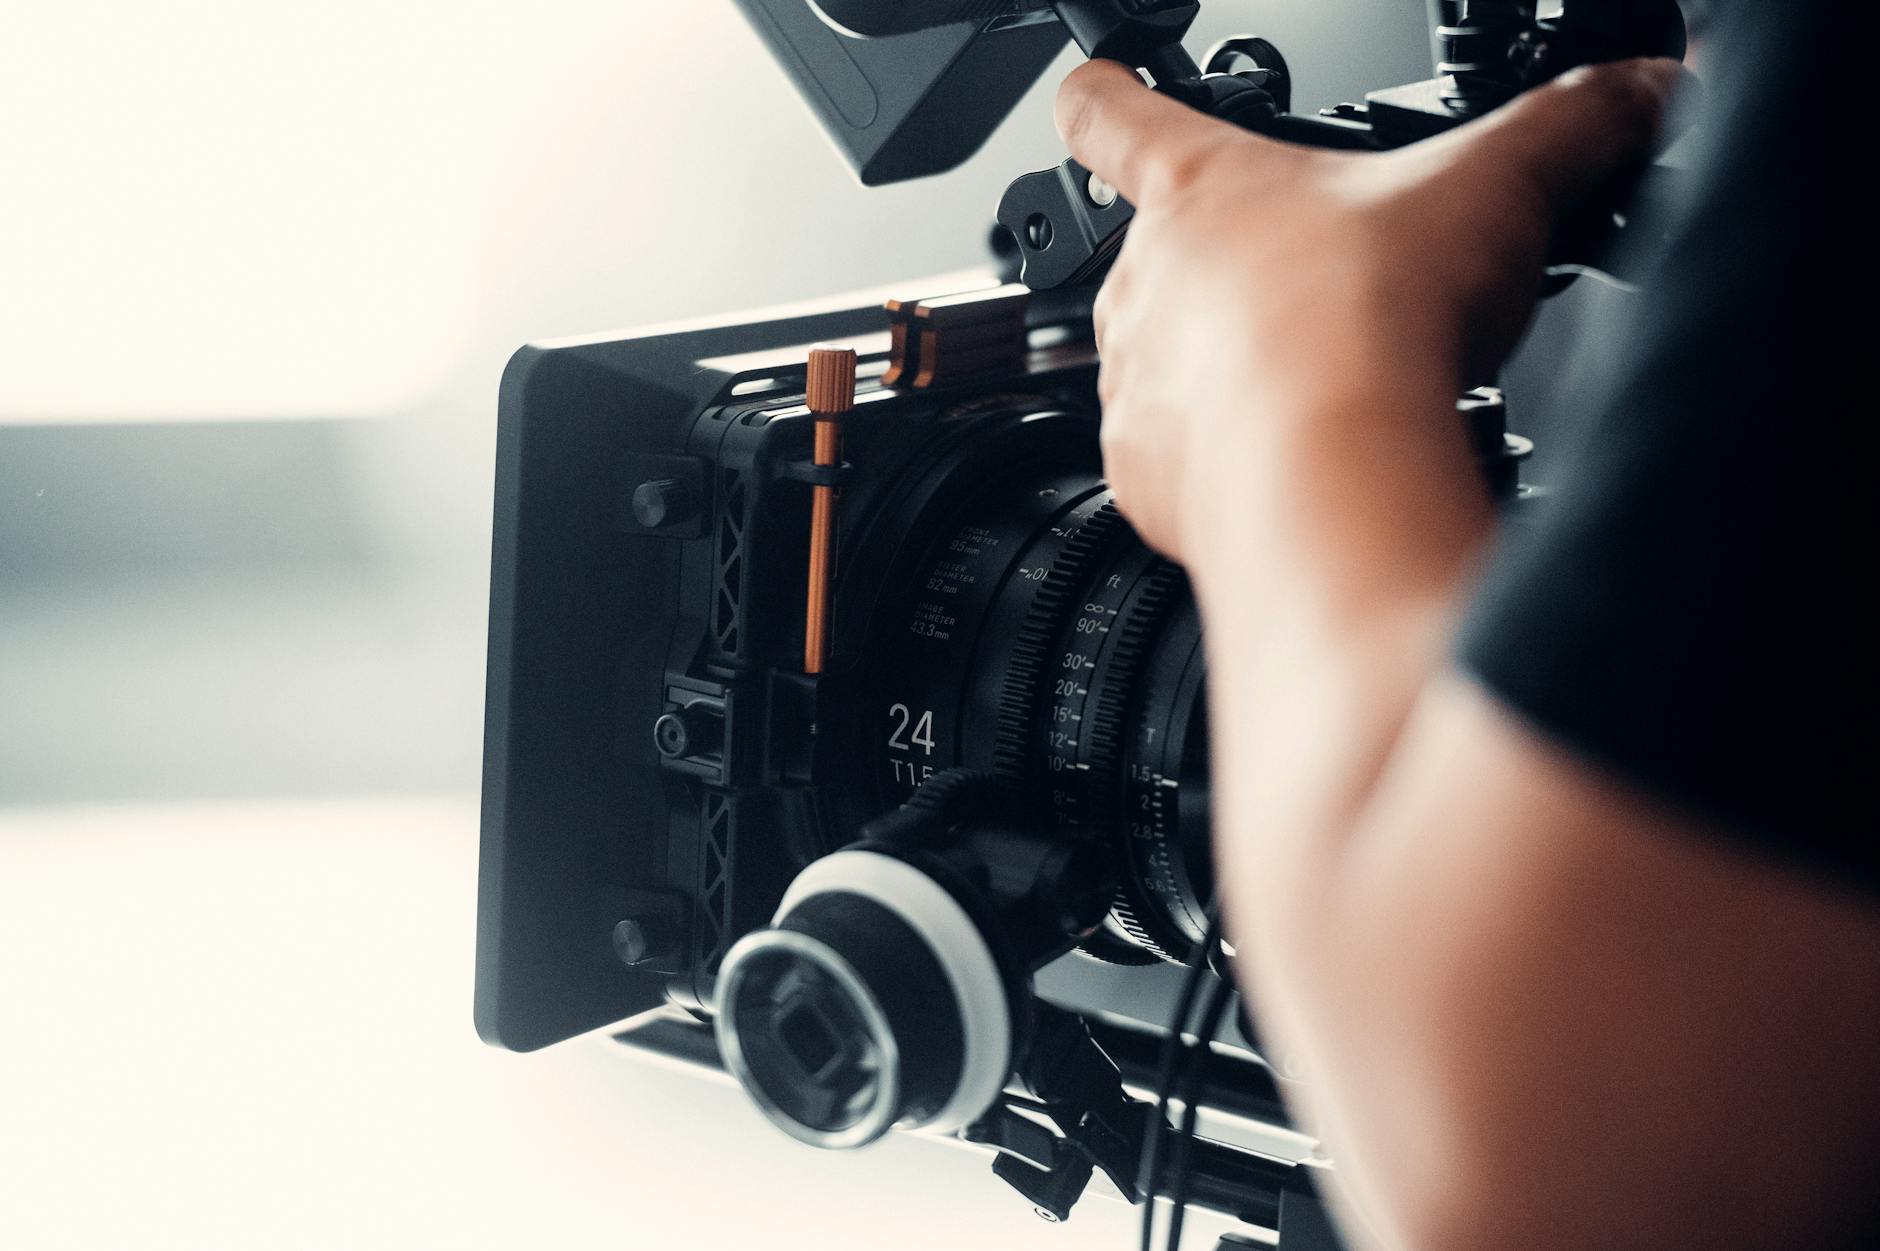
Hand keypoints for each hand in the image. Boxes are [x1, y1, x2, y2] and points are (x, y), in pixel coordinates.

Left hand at [1056, 57, 1678, 567]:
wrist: (1324, 472)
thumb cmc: (1368, 321)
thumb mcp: (1495, 186)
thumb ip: (1571, 125)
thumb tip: (1642, 91)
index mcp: (1200, 188)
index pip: (1111, 112)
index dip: (1104, 92)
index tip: (1097, 86)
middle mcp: (1143, 283)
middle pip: (1159, 257)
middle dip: (1227, 275)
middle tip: (1312, 296)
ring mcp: (1133, 382)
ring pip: (1164, 363)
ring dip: (1224, 371)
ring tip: (1315, 386)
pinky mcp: (1139, 476)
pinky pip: (1170, 459)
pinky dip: (1220, 461)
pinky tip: (1293, 457)